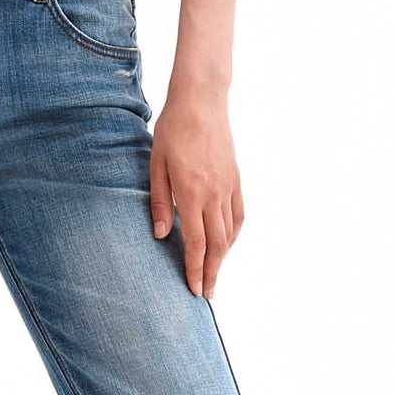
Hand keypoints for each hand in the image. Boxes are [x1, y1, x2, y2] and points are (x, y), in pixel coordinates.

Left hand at [149, 86, 244, 296]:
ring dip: (222, 257)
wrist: (202, 101)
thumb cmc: (173, 130)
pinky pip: (239, 214)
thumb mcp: (156, 165)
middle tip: (207, 294)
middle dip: (212, 272)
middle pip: (216, 244)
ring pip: (229, 232)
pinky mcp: (236, 179)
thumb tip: (159, 235)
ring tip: (215, 274)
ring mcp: (228, 187)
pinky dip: (234, 234)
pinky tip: (228, 244)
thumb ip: (158, 201)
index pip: (195, 242)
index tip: (194, 289)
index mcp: (191, 193)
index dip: (195, 269)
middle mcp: (213, 194)